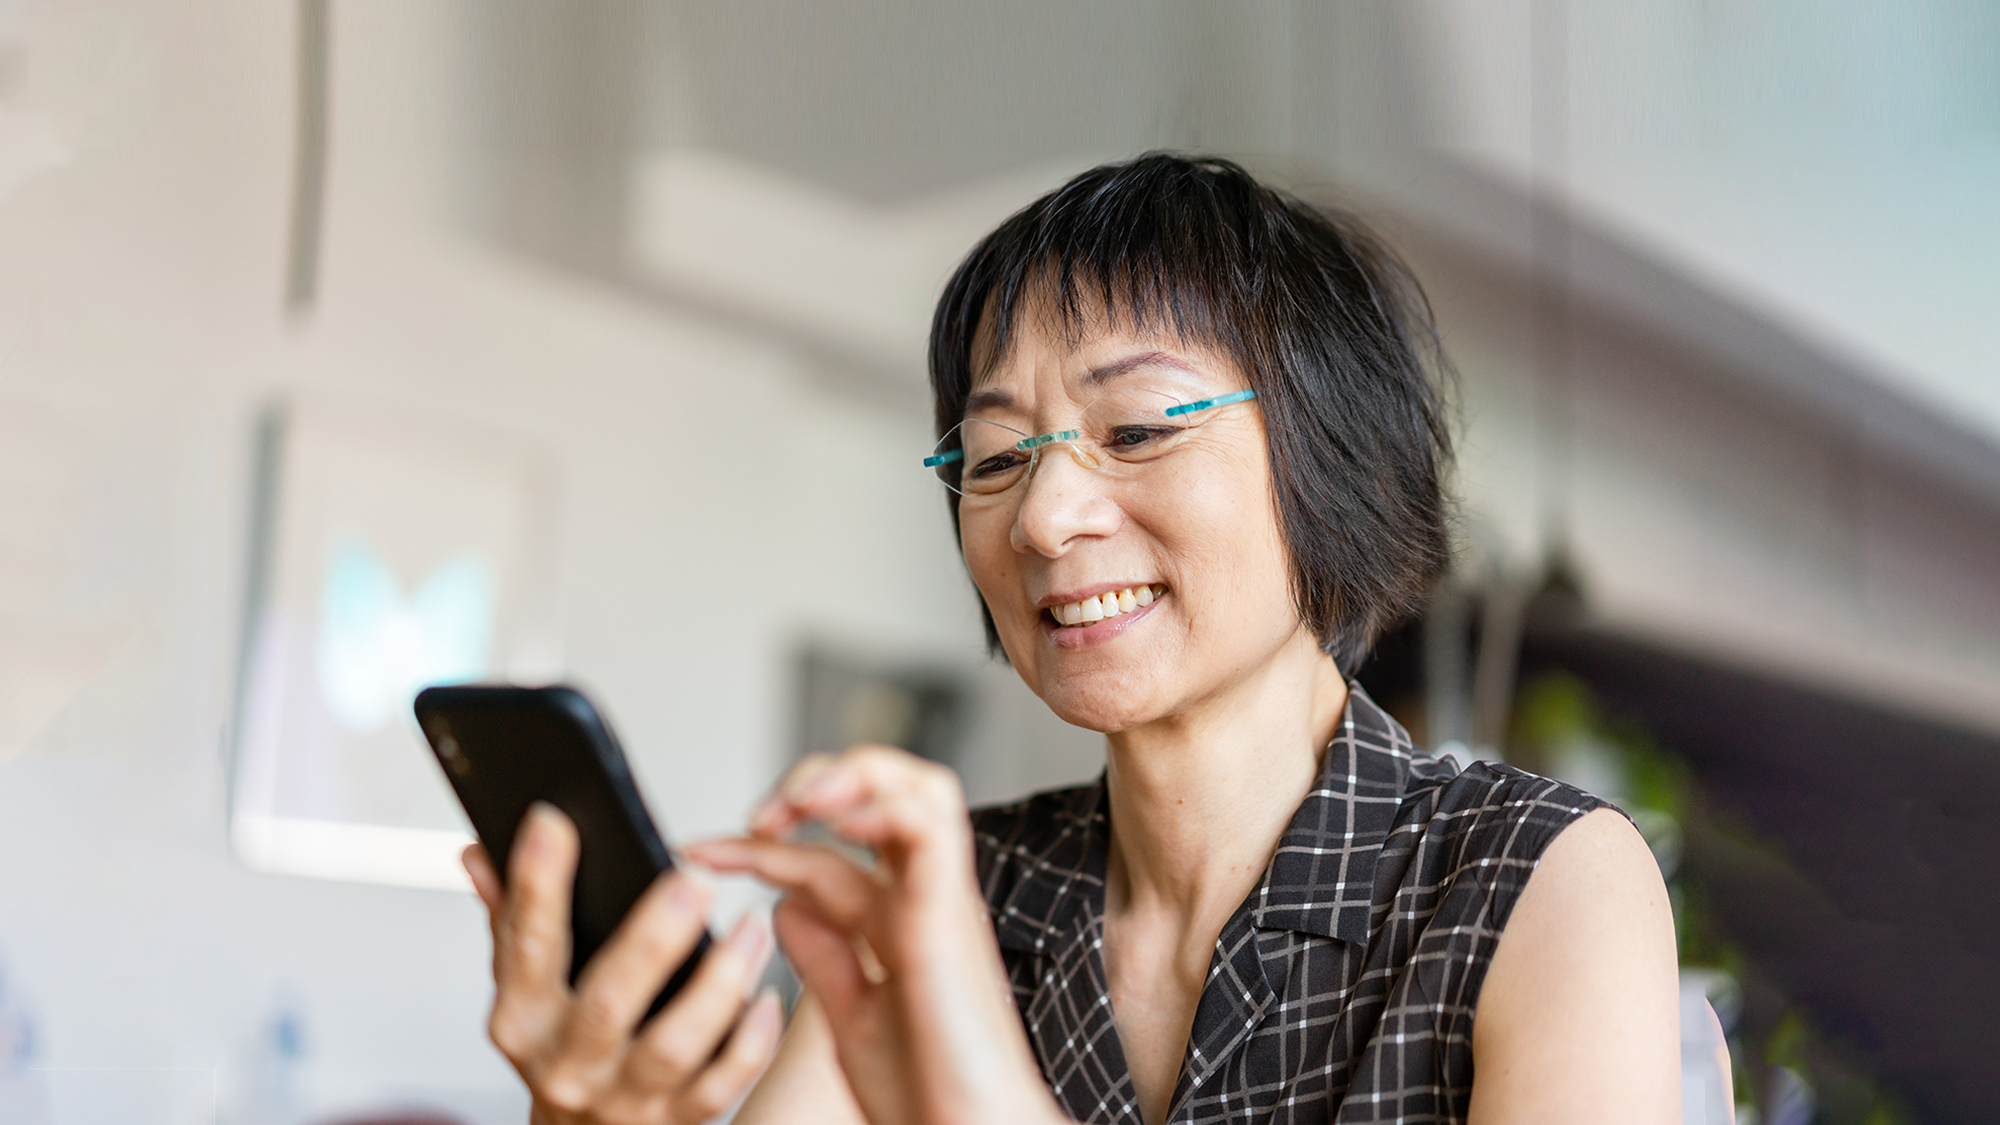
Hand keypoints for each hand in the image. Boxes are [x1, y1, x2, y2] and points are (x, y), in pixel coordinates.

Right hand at [465, 804, 784, 1124]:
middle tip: (693, 880)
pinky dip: (750, 1041)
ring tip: (752, 928)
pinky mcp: (675, 1121)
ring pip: (675, 1046)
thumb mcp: (526, 988)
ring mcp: (623, 1098)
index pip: (525, 945)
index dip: (536, 882)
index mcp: (523, 1019)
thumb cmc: (560, 1049)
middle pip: (609, 1002)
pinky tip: (766, 998)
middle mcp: (568, 1063)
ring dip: (720, 983)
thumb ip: (512, 920)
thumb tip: (480, 852)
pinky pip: (722, 1084)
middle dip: (653, 939)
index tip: (554, 822)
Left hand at [688, 747, 1065, 1124]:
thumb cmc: (927, 1093)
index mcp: (896, 926)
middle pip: (885, 794)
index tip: (699, 854)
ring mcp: (939, 901)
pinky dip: (881, 805)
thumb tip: (784, 904)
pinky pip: (930, 825)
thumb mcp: (853, 1018)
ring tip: (795, 801)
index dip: (757, 846)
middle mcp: (921, 901)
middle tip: (756, 816)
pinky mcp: (949, 914)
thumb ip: (825, 959)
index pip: (824, 855)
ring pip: (917, 789)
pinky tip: (836, 822)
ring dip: (850, 776)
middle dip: (814, 781)